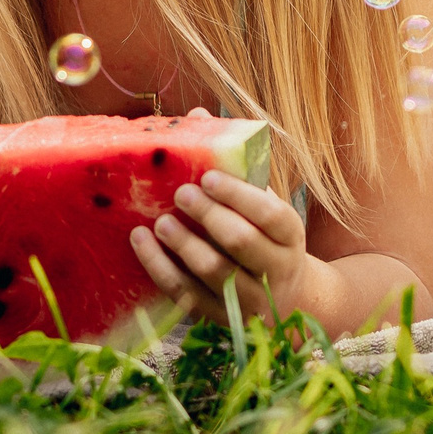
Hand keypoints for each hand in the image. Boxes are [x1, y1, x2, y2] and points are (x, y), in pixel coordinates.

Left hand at [131, 170, 318, 323]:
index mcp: (291, 235)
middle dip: (208, 216)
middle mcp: (276, 270)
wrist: (281, 298)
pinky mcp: (219, 318)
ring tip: (160, 222)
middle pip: (241, 242)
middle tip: (181, 194)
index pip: (270, 214)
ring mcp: (249, 300)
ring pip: (214, 272)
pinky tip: (141, 243)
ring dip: (184, 245)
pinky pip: (186, 294)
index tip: (207, 176)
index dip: (237, 194)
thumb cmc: (262, 236)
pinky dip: (160, 267)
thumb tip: (198, 115)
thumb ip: (233, 164)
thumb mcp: (260, 202)